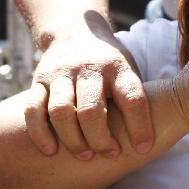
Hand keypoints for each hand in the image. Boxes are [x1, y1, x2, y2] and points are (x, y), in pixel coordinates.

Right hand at [24, 29, 152, 160]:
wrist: (74, 32)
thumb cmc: (111, 66)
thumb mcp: (131, 71)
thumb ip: (138, 100)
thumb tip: (155, 140)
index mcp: (118, 68)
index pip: (132, 99)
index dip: (140, 127)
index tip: (144, 149)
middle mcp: (89, 68)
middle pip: (91, 110)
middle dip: (101, 139)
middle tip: (110, 154)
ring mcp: (61, 74)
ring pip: (61, 111)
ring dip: (73, 140)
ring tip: (85, 156)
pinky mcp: (39, 81)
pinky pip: (33, 110)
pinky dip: (40, 133)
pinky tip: (51, 151)